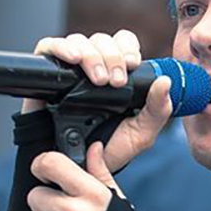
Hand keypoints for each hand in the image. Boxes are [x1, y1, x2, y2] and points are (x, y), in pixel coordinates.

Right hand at [23, 31, 173, 171]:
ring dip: (92, 56)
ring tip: (98, 81)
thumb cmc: (107, 150)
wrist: (76, 170)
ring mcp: (69, 71)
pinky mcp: (45, 75)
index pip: (123, 43)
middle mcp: (93, 68)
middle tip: (115, 81)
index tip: (132, 64)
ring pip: (79, 41)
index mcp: (117, 74)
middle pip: (102, 40)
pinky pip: (48, 48)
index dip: (127, 48)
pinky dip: (61, 48)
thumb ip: (158, 110)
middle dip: (112, 56)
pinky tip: (73, 59)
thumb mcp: (140, 134)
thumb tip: (166, 81)